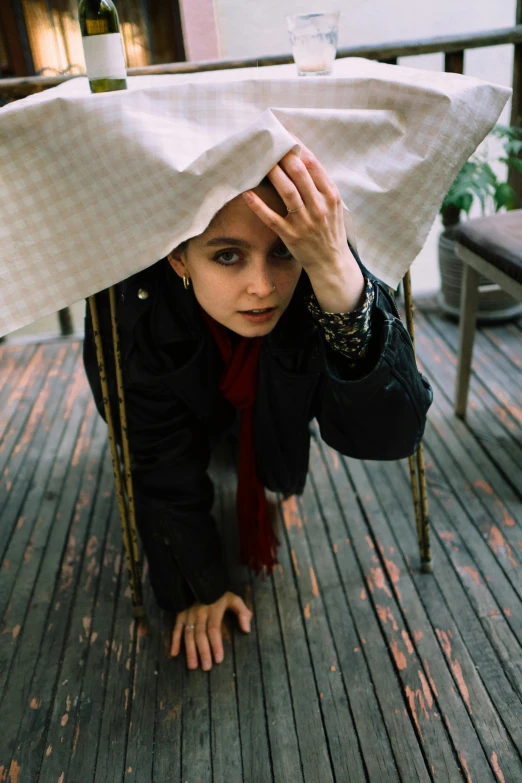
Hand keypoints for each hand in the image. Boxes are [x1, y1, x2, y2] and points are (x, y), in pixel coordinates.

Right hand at [170, 591, 252, 670]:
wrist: (200, 581)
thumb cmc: (219, 594)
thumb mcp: (233, 599)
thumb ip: (242, 613)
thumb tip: (247, 630)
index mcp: (213, 609)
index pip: (214, 629)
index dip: (216, 645)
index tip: (218, 659)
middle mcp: (200, 613)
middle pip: (201, 635)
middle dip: (203, 652)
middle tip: (206, 668)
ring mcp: (188, 614)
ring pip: (188, 634)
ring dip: (190, 651)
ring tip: (192, 666)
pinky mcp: (180, 615)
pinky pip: (176, 629)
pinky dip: (174, 641)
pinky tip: (173, 653)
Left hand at [242, 137, 364, 312]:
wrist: (331, 261)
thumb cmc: (330, 229)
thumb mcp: (333, 205)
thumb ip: (320, 184)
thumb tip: (300, 158)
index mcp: (330, 195)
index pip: (313, 164)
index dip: (297, 146)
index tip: (284, 134)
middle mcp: (319, 207)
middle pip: (299, 174)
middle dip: (282, 156)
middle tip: (268, 144)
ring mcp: (304, 222)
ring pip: (287, 192)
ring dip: (272, 174)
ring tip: (260, 161)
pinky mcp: (290, 236)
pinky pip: (272, 218)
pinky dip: (258, 206)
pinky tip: (247, 193)